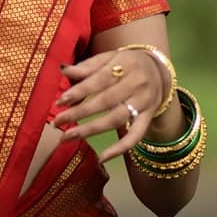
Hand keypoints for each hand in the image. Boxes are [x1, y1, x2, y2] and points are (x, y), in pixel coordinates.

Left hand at [50, 48, 164, 163]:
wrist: (159, 70)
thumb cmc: (126, 63)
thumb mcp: (108, 58)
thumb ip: (86, 66)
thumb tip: (62, 69)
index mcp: (125, 65)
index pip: (100, 80)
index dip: (79, 91)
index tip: (60, 102)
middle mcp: (137, 84)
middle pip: (106, 101)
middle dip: (79, 112)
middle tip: (57, 122)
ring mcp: (144, 102)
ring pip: (116, 119)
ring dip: (90, 130)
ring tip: (68, 136)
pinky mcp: (148, 118)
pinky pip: (136, 136)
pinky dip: (120, 149)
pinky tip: (102, 158)